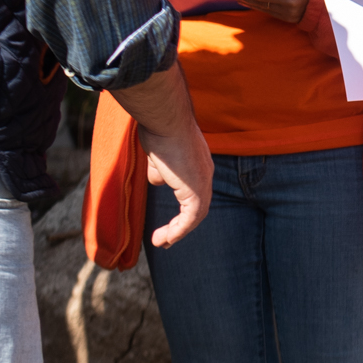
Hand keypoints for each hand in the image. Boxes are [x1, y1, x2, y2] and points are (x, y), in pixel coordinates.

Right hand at [140, 120, 213, 246]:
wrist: (166, 119)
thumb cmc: (160, 128)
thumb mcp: (158, 152)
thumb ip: (160, 168)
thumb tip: (158, 181)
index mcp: (197, 163)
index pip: (194, 190)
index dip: (183, 207)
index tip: (170, 219)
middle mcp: (205, 173)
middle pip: (198, 206)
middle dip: (182, 224)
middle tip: (167, 238)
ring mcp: (202, 182)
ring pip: (195, 215)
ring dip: (177, 231)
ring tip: (161, 242)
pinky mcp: (196, 191)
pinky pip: (190, 218)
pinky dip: (178, 230)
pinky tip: (165, 239)